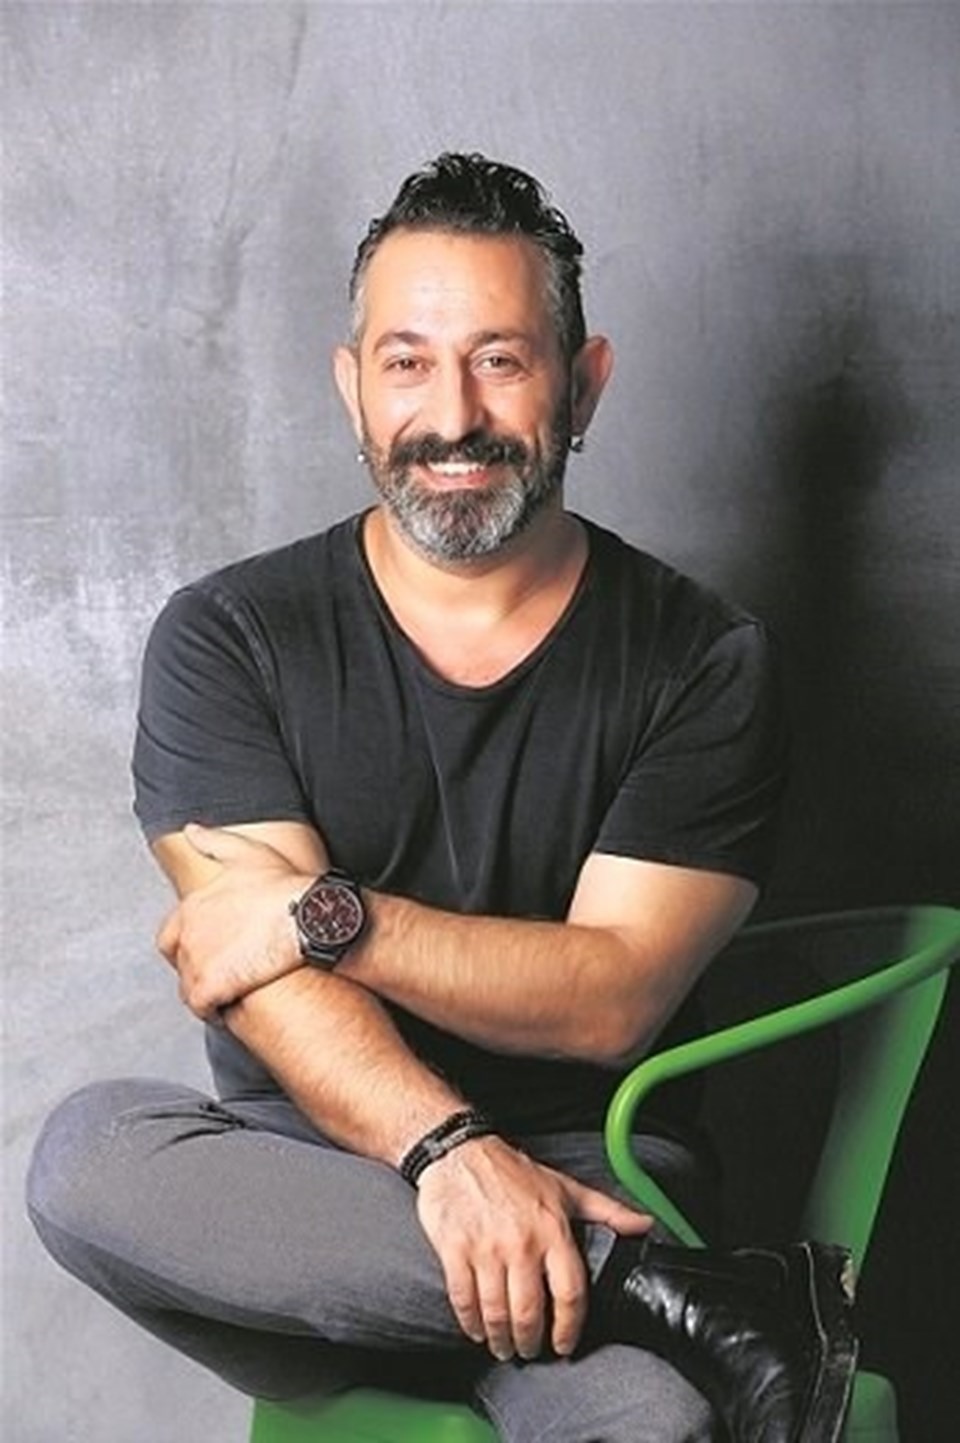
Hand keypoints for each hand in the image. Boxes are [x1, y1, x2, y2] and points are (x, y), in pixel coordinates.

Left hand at [156, 824, 324, 1018]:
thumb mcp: (250, 854)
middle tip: (225, 973)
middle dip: (199, 970)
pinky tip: (236, 1007)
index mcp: (192, 906)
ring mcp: (196, 962)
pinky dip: (217, 1011)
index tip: (212, 952)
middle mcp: (187, 934)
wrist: (312, 919)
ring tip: (236, 992)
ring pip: (191, 988)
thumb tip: (191, 831)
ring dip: (210, 992)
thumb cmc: (287, 888)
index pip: (170, 937)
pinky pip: (204, 1009)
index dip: (189, 946)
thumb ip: (214, 842)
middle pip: (181, 963)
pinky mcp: (210, 988)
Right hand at [415, 1134, 651, 1361]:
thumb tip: (644, 1224)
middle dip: (530, 1342)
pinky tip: (477, 1328)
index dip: (569, 1328)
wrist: (461, 1152)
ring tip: (504, 1346)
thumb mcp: (565, 1188)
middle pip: (529, 1313)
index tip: (564, 1344)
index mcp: (552, 1231)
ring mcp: (486, 1249)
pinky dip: (470, 1323)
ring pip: (497, 1313)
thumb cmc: (513, 1172)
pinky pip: (464, 1300)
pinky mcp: (455, 1251)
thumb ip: (608, 1210)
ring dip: (501, 1339)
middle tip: (530, 1350)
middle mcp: (521, 1244)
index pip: (570, 1294)